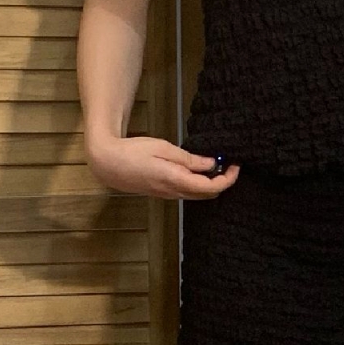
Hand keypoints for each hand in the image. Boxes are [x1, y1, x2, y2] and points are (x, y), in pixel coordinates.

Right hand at [88, 134, 240, 198]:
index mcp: (176, 180)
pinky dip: (199, 184)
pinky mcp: (163, 193)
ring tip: (216, 163)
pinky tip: (198, 169)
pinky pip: (187, 192)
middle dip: (223, 181)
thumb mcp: (164, 149)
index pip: (212, 187)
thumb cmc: (133, 152)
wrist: (108, 164)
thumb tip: (211, 164)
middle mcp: (174, 192)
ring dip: (211, 183)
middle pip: (208, 195)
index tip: (235, 164)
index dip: (228, 178)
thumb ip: (189, 159)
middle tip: (229, 163)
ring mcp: (168, 195)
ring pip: (198, 195)